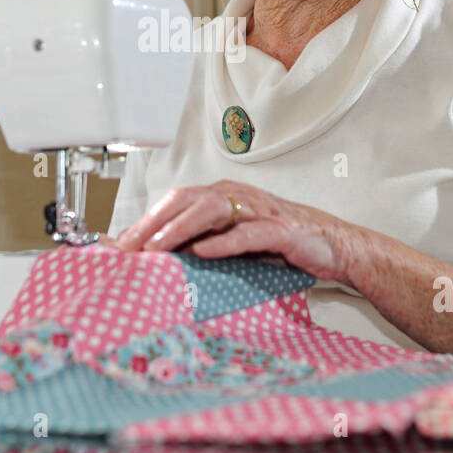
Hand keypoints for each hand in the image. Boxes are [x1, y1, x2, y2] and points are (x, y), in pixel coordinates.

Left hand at [103, 180, 352, 282]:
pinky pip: (249, 233)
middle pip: (186, 199)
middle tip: (127, 247)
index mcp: (223, 196)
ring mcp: (260, 210)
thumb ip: (201, 242)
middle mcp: (237, 196)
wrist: (333, 245)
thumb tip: (158, 256)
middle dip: (153, 222)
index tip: (118, 245)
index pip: (175, 201)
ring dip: (180, 227)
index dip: (145, 220)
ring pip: (212, 210)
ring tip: (156, 247)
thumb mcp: (235, 242)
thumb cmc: (280, 244)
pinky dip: (224, 242)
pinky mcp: (281, 230)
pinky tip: (204, 251)